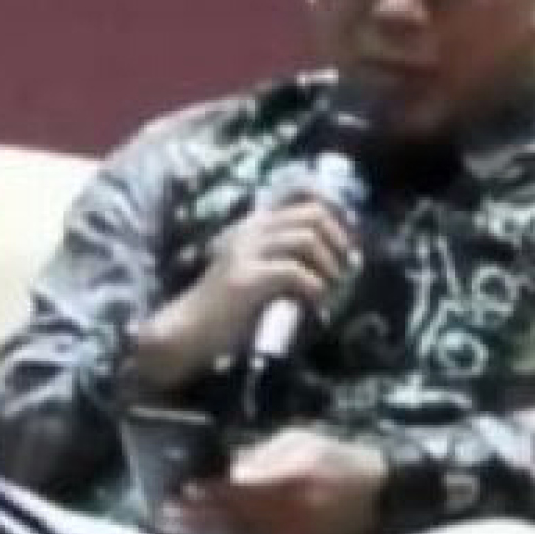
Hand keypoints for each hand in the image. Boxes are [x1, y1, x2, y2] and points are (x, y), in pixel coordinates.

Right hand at [131, 192, 359, 388]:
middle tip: (344, 269)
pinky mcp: (245, 278)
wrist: (188, 332)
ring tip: (331, 287)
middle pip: (312, 215)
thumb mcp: (257, 269)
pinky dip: (314, 288)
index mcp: (252, 227)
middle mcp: (248, 232)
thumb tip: (336, 257)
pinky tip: (315, 303)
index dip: (336, 220)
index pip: (305, 201)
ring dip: (328, 264)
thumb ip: (284, 256)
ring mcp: (244, 253)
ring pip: (306, 238)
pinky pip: (294, 272)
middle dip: (338, 241)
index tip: (346, 246)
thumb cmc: (226, 307)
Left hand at [159, 427, 386, 533]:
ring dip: (205, 533)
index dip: (210, 490)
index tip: (182, 490)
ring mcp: (296, 533)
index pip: (242, 486)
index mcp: (294, 477)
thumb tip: (232, 468)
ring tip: (174, 528)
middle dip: (197, 514)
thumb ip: (266, 453)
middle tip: (164, 513)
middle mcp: (293, 509)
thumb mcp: (305, 441)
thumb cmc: (340, 459)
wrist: (385, 495)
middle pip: (235, 513)